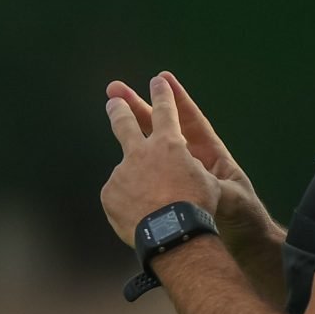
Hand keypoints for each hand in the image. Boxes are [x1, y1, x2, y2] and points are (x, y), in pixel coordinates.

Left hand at [101, 73, 222, 244]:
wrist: (173, 233)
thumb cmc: (197, 208)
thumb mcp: (205, 183)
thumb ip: (189, 170)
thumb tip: (179, 171)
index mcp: (170, 144)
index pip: (166, 111)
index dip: (163, 94)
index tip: (158, 80)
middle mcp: (142, 152)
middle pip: (126, 123)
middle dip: (121, 107)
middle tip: (114, 94)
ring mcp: (122, 171)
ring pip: (125, 170)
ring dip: (132, 179)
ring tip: (144, 196)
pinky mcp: (110, 192)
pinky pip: (119, 196)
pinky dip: (130, 205)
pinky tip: (143, 218)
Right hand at [107, 71, 277, 244]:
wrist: (231, 240)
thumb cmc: (241, 217)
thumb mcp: (233, 199)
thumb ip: (220, 189)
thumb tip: (212, 183)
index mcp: (208, 154)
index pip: (189, 121)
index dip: (176, 100)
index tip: (161, 79)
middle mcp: (186, 160)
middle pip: (159, 126)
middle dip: (139, 106)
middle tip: (116, 89)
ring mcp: (172, 175)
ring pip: (147, 146)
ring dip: (130, 126)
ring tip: (112, 106)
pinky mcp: (161, 194)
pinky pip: (142, 176)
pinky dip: (130, 167)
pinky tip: (118, 161)